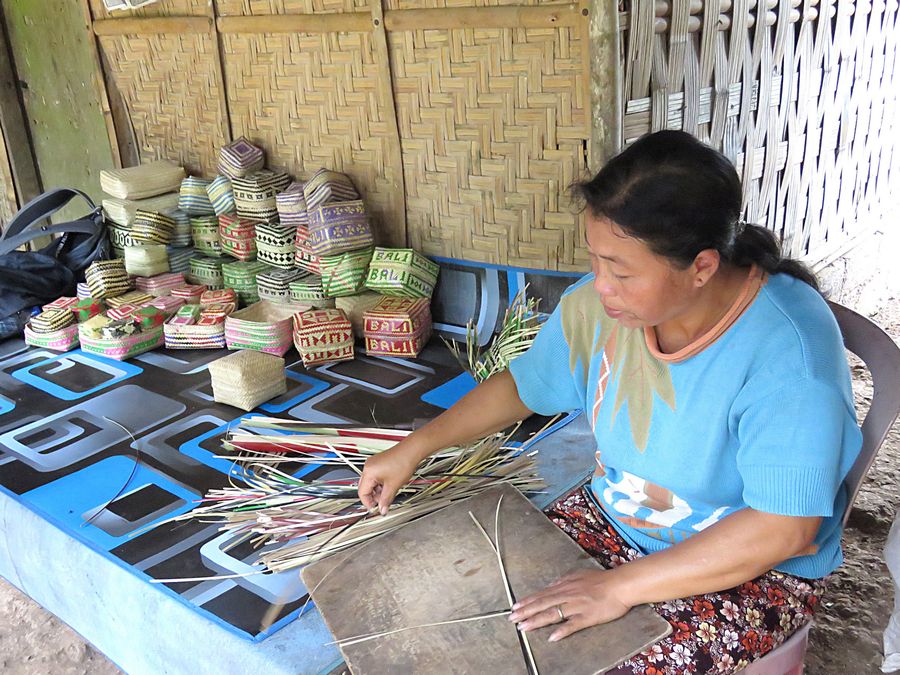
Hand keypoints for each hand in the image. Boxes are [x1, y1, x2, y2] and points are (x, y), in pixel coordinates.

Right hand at [357, 441, 420, 515]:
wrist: (411, 451)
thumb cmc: (403, 462)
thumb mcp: (393, 486)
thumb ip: (386, 500)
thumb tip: (382, 510)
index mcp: (368, 472)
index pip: (362, 493)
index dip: (369, 503)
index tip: (376, 509)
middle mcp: (368, 467)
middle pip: (365, 488)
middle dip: (374, 497)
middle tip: (383, 503)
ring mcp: (373, 464)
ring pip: (371, 483)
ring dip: (378, 491)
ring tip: (389, 493)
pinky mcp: (379, 462)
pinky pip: (376, 476)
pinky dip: (381, 483)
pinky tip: (389, 486)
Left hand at [508, 569, 631, 641]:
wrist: (620, 585)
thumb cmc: (601, 580)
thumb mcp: (578, 575)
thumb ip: (563, 581)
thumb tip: (551, 586)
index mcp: (565, 586)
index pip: (542, 595)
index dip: (527, 601)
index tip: (514, 607)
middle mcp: (567, 595)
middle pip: (543, 604)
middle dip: (526, 612)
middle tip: (512, 619)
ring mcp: (577, 606)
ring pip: (553, 614)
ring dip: (537, 621)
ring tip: (524, 627)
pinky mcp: (588, 616)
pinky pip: (573, 625)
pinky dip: (562, 631)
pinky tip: (552, 637)